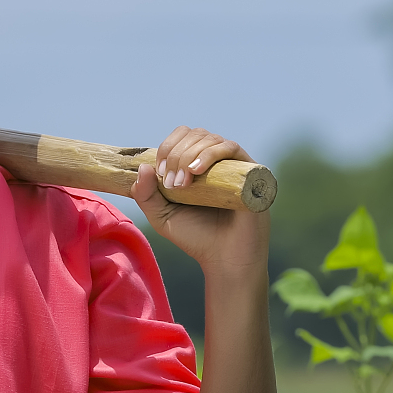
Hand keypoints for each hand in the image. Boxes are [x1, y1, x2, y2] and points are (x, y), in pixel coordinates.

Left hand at [134, 125, 268, 276]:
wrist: (225, 259)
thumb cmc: (196, 238)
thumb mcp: (161, 217)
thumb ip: (146, 195)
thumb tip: (142, 166)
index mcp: (197, 164)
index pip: (182, 136)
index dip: (168, 147)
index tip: (159, 171)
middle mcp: (217, 161)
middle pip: (195, 134)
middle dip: (176, 154)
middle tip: (171, 184)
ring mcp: (234, 165)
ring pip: (211, 139)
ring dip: (189, 155)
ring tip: (182, 184)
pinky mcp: (250, 172)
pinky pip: (231, 148)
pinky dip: (211, 154)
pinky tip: (197, 172)